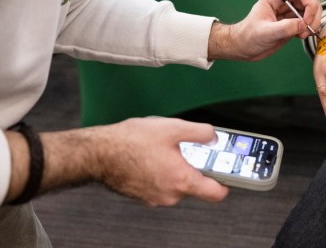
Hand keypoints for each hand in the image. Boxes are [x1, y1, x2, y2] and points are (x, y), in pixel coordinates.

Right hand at [26, 118, 228, 205]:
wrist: (97, 153)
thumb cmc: (129, 142)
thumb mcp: (172, 128)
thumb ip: (200, 133)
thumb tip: (214, 137)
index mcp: (181, 181)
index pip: (217, 193)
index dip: (226, 181)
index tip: (228, 170)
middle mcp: (170, 195)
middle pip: (196, 185)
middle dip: (195, 166)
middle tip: (189, 148)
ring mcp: (155, 198)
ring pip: (177, 184)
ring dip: (176, 168)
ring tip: (165, 148)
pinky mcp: (143, 195)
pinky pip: (162, 184)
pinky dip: (162, 172)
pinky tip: (152, 155)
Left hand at [208, 0, 320, 60]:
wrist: (244, 48)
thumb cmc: (249, 37)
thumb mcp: (265, 32)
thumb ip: (284, 27)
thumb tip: (303, 24)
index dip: (309, 3)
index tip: (307, 20)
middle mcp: (285, 1)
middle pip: (310, 0)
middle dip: (313, 15)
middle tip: (307, 30)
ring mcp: (290, 12)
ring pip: (312, 11)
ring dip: (313, 23)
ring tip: (303, 35)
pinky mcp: (293, 23)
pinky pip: (308, 21)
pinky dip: (310, 28)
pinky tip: (301, 36)